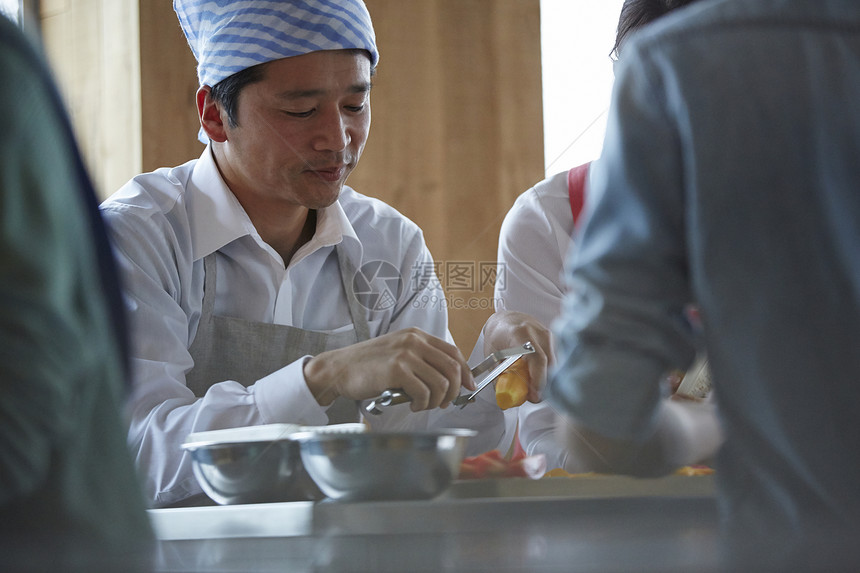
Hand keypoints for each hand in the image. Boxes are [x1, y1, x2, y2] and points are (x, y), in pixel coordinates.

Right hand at [303, 327, 472, 410]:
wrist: (338, 369)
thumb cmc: (367, 366)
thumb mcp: (397, 353)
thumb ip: (421, 360)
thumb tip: (449, 380)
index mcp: (416, 335)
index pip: (453, 352)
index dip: (465, 372)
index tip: (469, 387)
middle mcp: (414, 341)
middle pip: (452, 368)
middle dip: (455, 390)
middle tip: (445, 403)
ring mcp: (405, 355)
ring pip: (441, 383)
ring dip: (436, 401)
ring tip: (423, 405)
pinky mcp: (396, 370)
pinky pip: (424, 393)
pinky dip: (422, 404)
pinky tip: (411, 404)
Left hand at [481, 310, 552, 402]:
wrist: (507, 319)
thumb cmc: (498, 335)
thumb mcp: (491, 355)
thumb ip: (498, 376)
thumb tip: (506, 397)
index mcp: (520, 333)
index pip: (536, 357)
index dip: (538, 379)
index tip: (534, 395)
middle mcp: (538, 333)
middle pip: (549, 364)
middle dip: (544, 385)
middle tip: (534, 398)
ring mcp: (549, 335)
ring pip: (555, 365)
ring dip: (547, 380)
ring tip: (534, 388)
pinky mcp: (554, 341)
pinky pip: (555, 361)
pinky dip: (548, 373)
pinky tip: (539, 378)